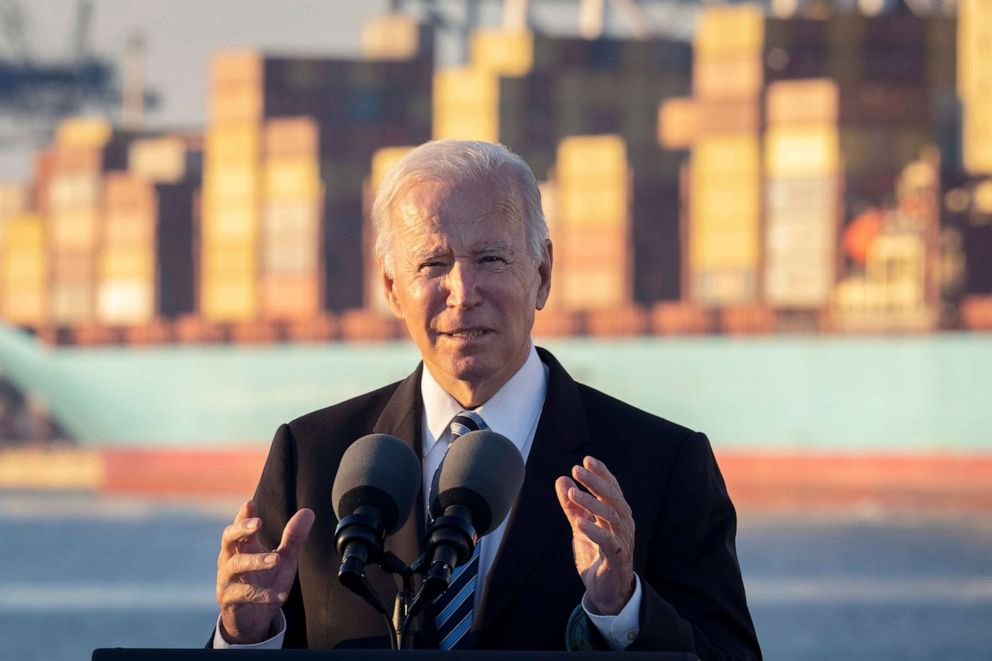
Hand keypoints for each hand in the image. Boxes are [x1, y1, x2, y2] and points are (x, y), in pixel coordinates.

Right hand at [216, 500, 314, 643]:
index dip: (244, 515)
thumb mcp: (284, 559)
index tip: (250, 503)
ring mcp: (227, 580)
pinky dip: (263, 595)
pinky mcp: (230, 600)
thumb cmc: (266, 581)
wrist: (253, 619)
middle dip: (241, 529)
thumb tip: (308, 512)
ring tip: (277, 559)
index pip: (239, 526)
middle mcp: (230, 559)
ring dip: (256, 561)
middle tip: (258, 523)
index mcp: (242, 546)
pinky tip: (281, 595)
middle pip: (228, 539)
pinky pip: (244, 595)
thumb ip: (293, 538)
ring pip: (235, 566)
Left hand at [555, 456, 634, 614]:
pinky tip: (579, 522)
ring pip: (611, 516)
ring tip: (573, 493)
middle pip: (613, 497)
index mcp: (617, 514)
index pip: (613, 488)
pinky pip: (608, 542)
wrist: (607, 590)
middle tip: (577, 469)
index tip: (587, 459)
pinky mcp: (617, 558)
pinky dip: (594, 531)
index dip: (602, 473)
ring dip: (591, 503)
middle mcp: (624, 524)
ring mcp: (622, 541)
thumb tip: (561, 479)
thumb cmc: (597, 555)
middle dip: (596, 481)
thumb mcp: (581, 526)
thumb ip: (572, 505)